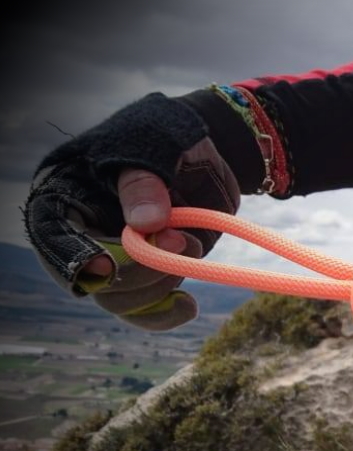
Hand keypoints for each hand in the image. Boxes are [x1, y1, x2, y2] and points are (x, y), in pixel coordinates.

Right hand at [24, 93, 240, 330]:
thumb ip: (145, 181)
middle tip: (179, 240)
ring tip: (189, 245)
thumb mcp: (153, 144)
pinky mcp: (147, 275)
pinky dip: (167, 313)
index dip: (72, 257)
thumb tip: (147, 224)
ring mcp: (116, 259)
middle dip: (137, 270)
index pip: (51, 235)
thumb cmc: (164, 137)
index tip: (104, 268)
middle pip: (90, 280)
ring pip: (119, 300)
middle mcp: (83, 235)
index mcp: (64, 195)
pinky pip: (148, 310)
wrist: (202, 151)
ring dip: (158, 286)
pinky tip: (188, 305)